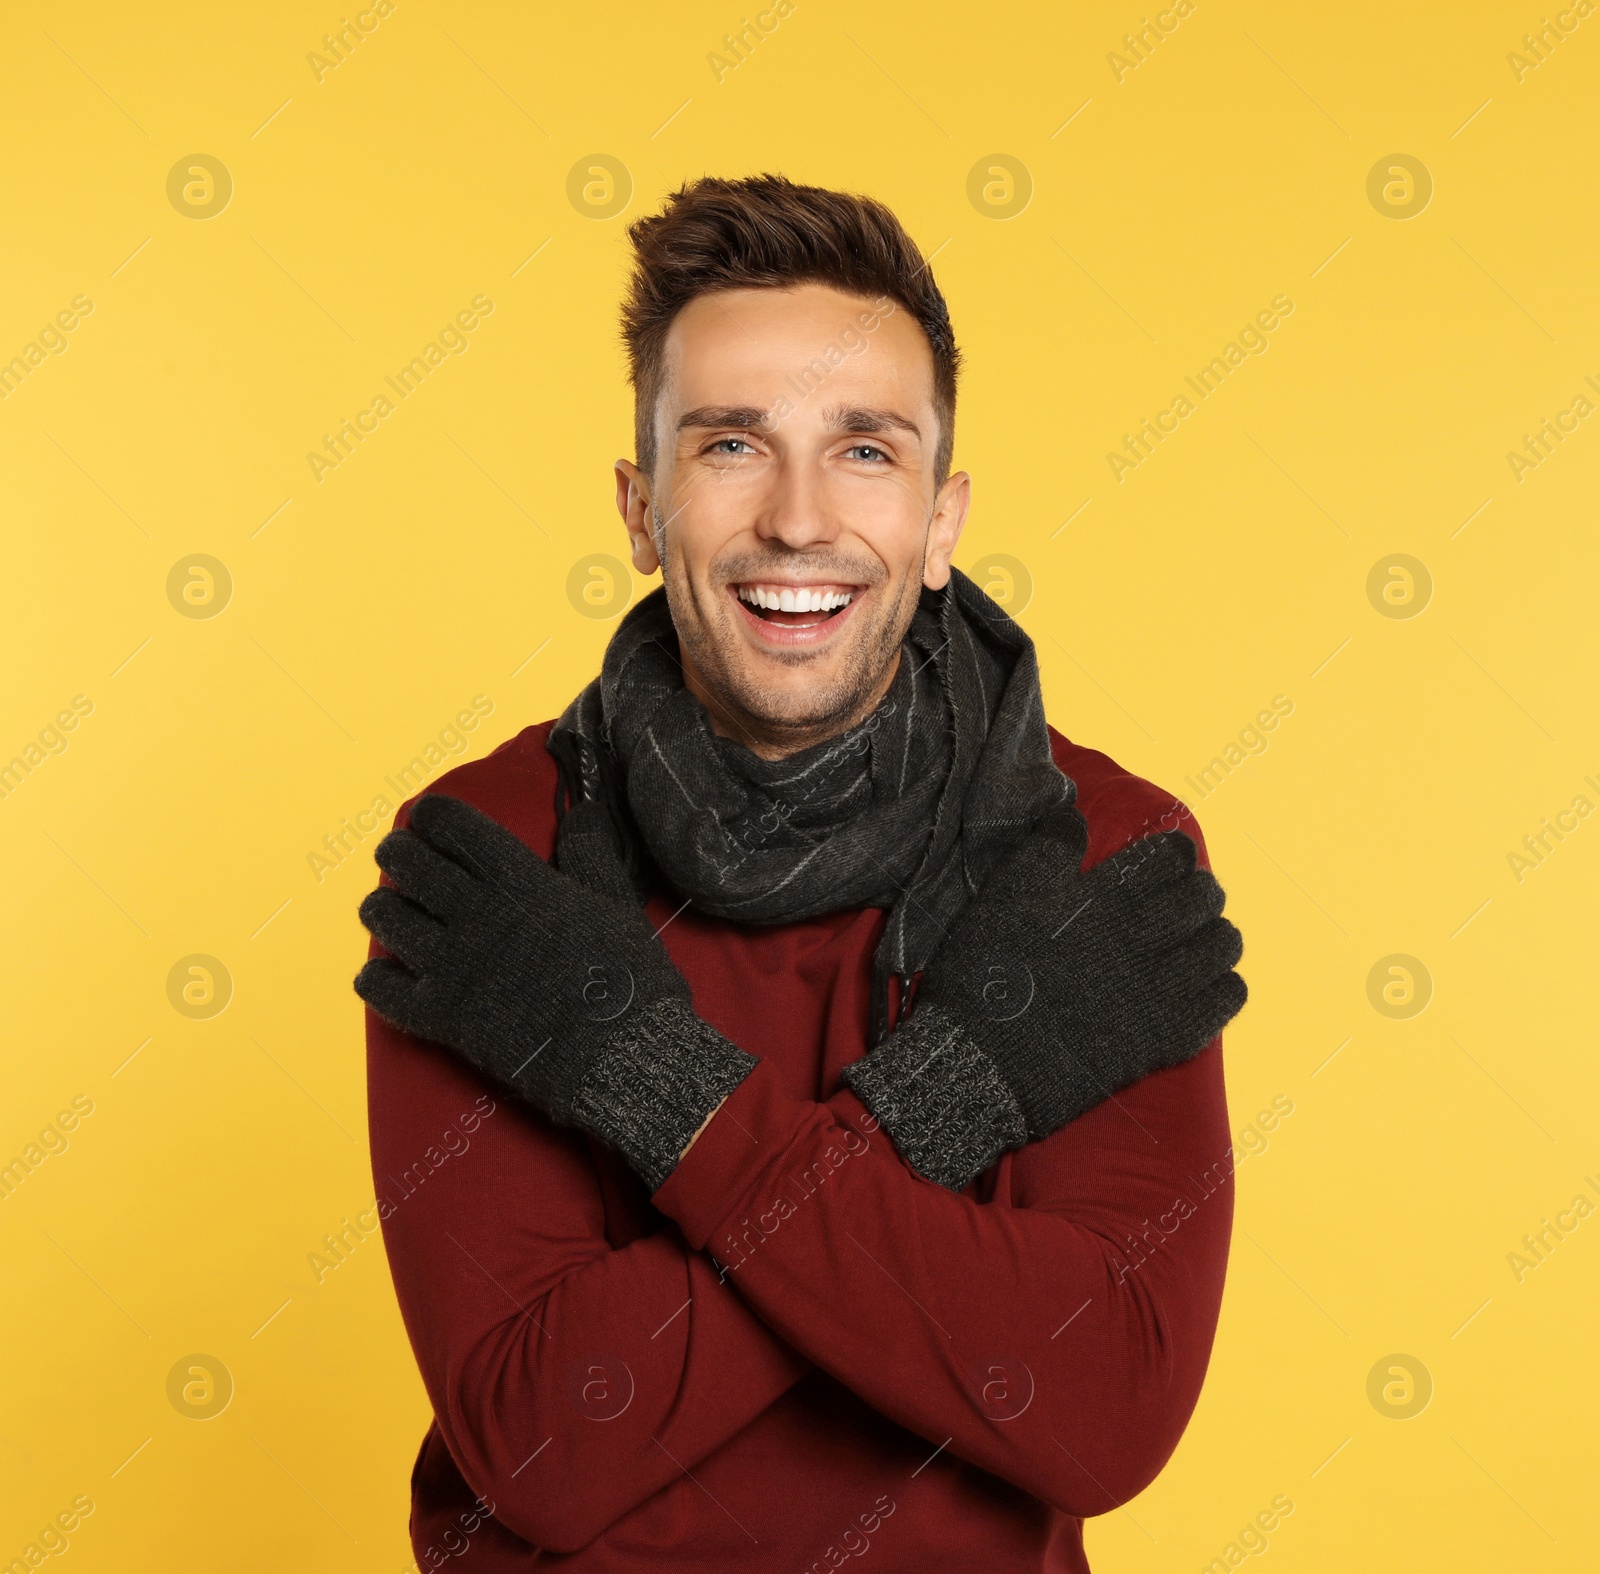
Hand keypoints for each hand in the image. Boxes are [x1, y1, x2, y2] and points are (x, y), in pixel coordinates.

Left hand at [355, 793, 754, 1189]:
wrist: (622, 1058)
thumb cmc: (628, 980)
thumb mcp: (619, 905)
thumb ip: (592, 853)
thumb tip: (582, 811)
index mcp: (519, 881)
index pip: (450, 825)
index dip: (431, 815)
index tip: (430, 819)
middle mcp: (476, 914)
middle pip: (405, 862)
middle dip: (399, 853)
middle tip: (404, 858)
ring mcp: (453, 966)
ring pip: (384, 917)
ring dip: (383, 907)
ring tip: (395, 910)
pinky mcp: (441, 1016)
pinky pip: (379, 987)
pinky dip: (376, 976)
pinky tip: (388, 972)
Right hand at [843, 803, 1246, 1189]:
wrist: (983, 1064)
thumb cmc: (987, 974)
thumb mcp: (1000, 896)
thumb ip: (1045, 849)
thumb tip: (1075, 817)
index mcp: (1104, 897)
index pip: (1168, 857)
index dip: (1173, 852)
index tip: (1168, 856)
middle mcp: (1143, 937)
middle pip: (1203, 896)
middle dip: (1199, 890)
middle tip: (1185, 898)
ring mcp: (1161, 989)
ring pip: (1223, 945)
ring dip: (1215, 934)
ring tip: (1198, 939)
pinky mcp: (1168, 1035)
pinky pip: (1226, 1000)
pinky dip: (1224, 985)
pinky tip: (1203, 985)